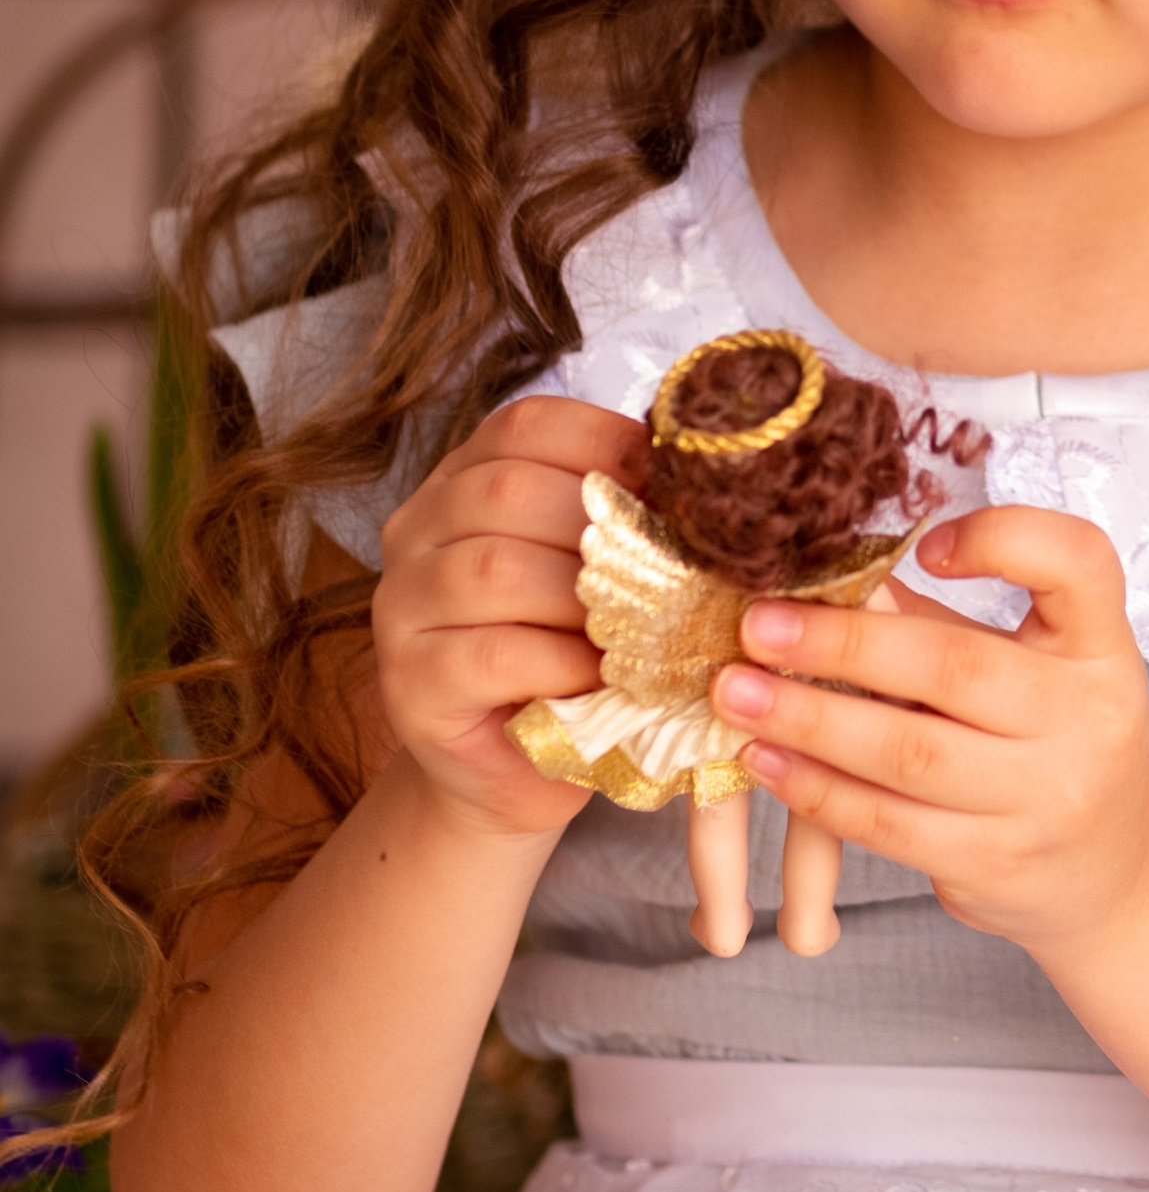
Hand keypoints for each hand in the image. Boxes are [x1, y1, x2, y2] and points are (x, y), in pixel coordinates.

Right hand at [372, 395, 649, 839]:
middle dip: (599, 527)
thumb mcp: (600, 573)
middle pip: (506, 490)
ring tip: (635, 629)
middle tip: (662, 570)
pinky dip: (561, 662)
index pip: (525, 423)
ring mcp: (403, 606)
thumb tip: (703, 491)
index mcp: (466, 479)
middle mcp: (419, 528)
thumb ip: (626, 522)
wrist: (512, 768)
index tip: (669, 485)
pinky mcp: (410, 683)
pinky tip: (600, 676)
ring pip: (492, 570)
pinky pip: (490, 654)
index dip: (605, 442)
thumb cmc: (570, 657)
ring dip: (581, 599)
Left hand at [711, 508, 1148, 959]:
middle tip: (757, 627)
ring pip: (908, 754)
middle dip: (841, 645)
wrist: (1122, 872)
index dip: (1003, 539)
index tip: (926, 545)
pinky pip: (890, 825)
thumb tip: (834, 579)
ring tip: (736, 694)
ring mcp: (1045, 799)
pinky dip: (818, 790)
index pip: (1077, 564)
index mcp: (1100, 647)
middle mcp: (1087, 718)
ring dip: (808, 720)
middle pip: (956, 666)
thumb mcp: (1036, 671)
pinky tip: (767, 761)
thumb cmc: (1061, 744)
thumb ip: (946, 626)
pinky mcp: (995, 865)